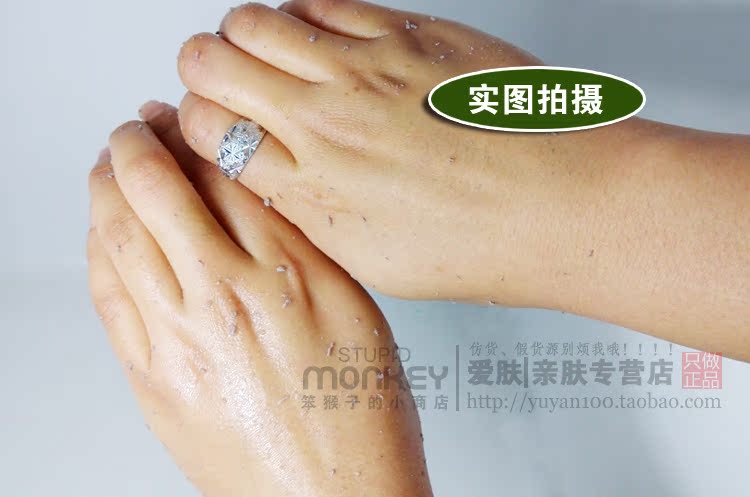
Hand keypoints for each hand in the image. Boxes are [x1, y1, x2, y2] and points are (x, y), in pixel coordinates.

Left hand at [88, 102, 431, 496]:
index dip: (197, 137)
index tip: (188, 122)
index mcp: (288, 276)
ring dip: (106, 186)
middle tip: (137, 125)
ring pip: (119, 236)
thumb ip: (305, 248)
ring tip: (109, 164)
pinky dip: (96, 249)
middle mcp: (227, 300)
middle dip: (138, 143)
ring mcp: (180, 342)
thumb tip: (259, 198)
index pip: (223, 177)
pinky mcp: (152, 383)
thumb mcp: (357, 310)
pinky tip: (101, 231)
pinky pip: (107, 297)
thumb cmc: (361, 416)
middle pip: (158, 193)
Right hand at [173, 0, 589, 304]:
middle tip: (226, 84)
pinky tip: (321, 40)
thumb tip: (276, 179)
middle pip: (211, 63)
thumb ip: (309, 213)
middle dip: (204, 71)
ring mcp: (364, 68)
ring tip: (270, 58)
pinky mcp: (406, 33)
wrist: (559, 202)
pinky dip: (305, 16)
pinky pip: (322, 2)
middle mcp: (326, 120)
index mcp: (312, 187)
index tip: (211, 126)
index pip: (205, 131)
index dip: (196, 124)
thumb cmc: (480, 242)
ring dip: (246, 37)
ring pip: (255, 21)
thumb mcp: (371, 259)